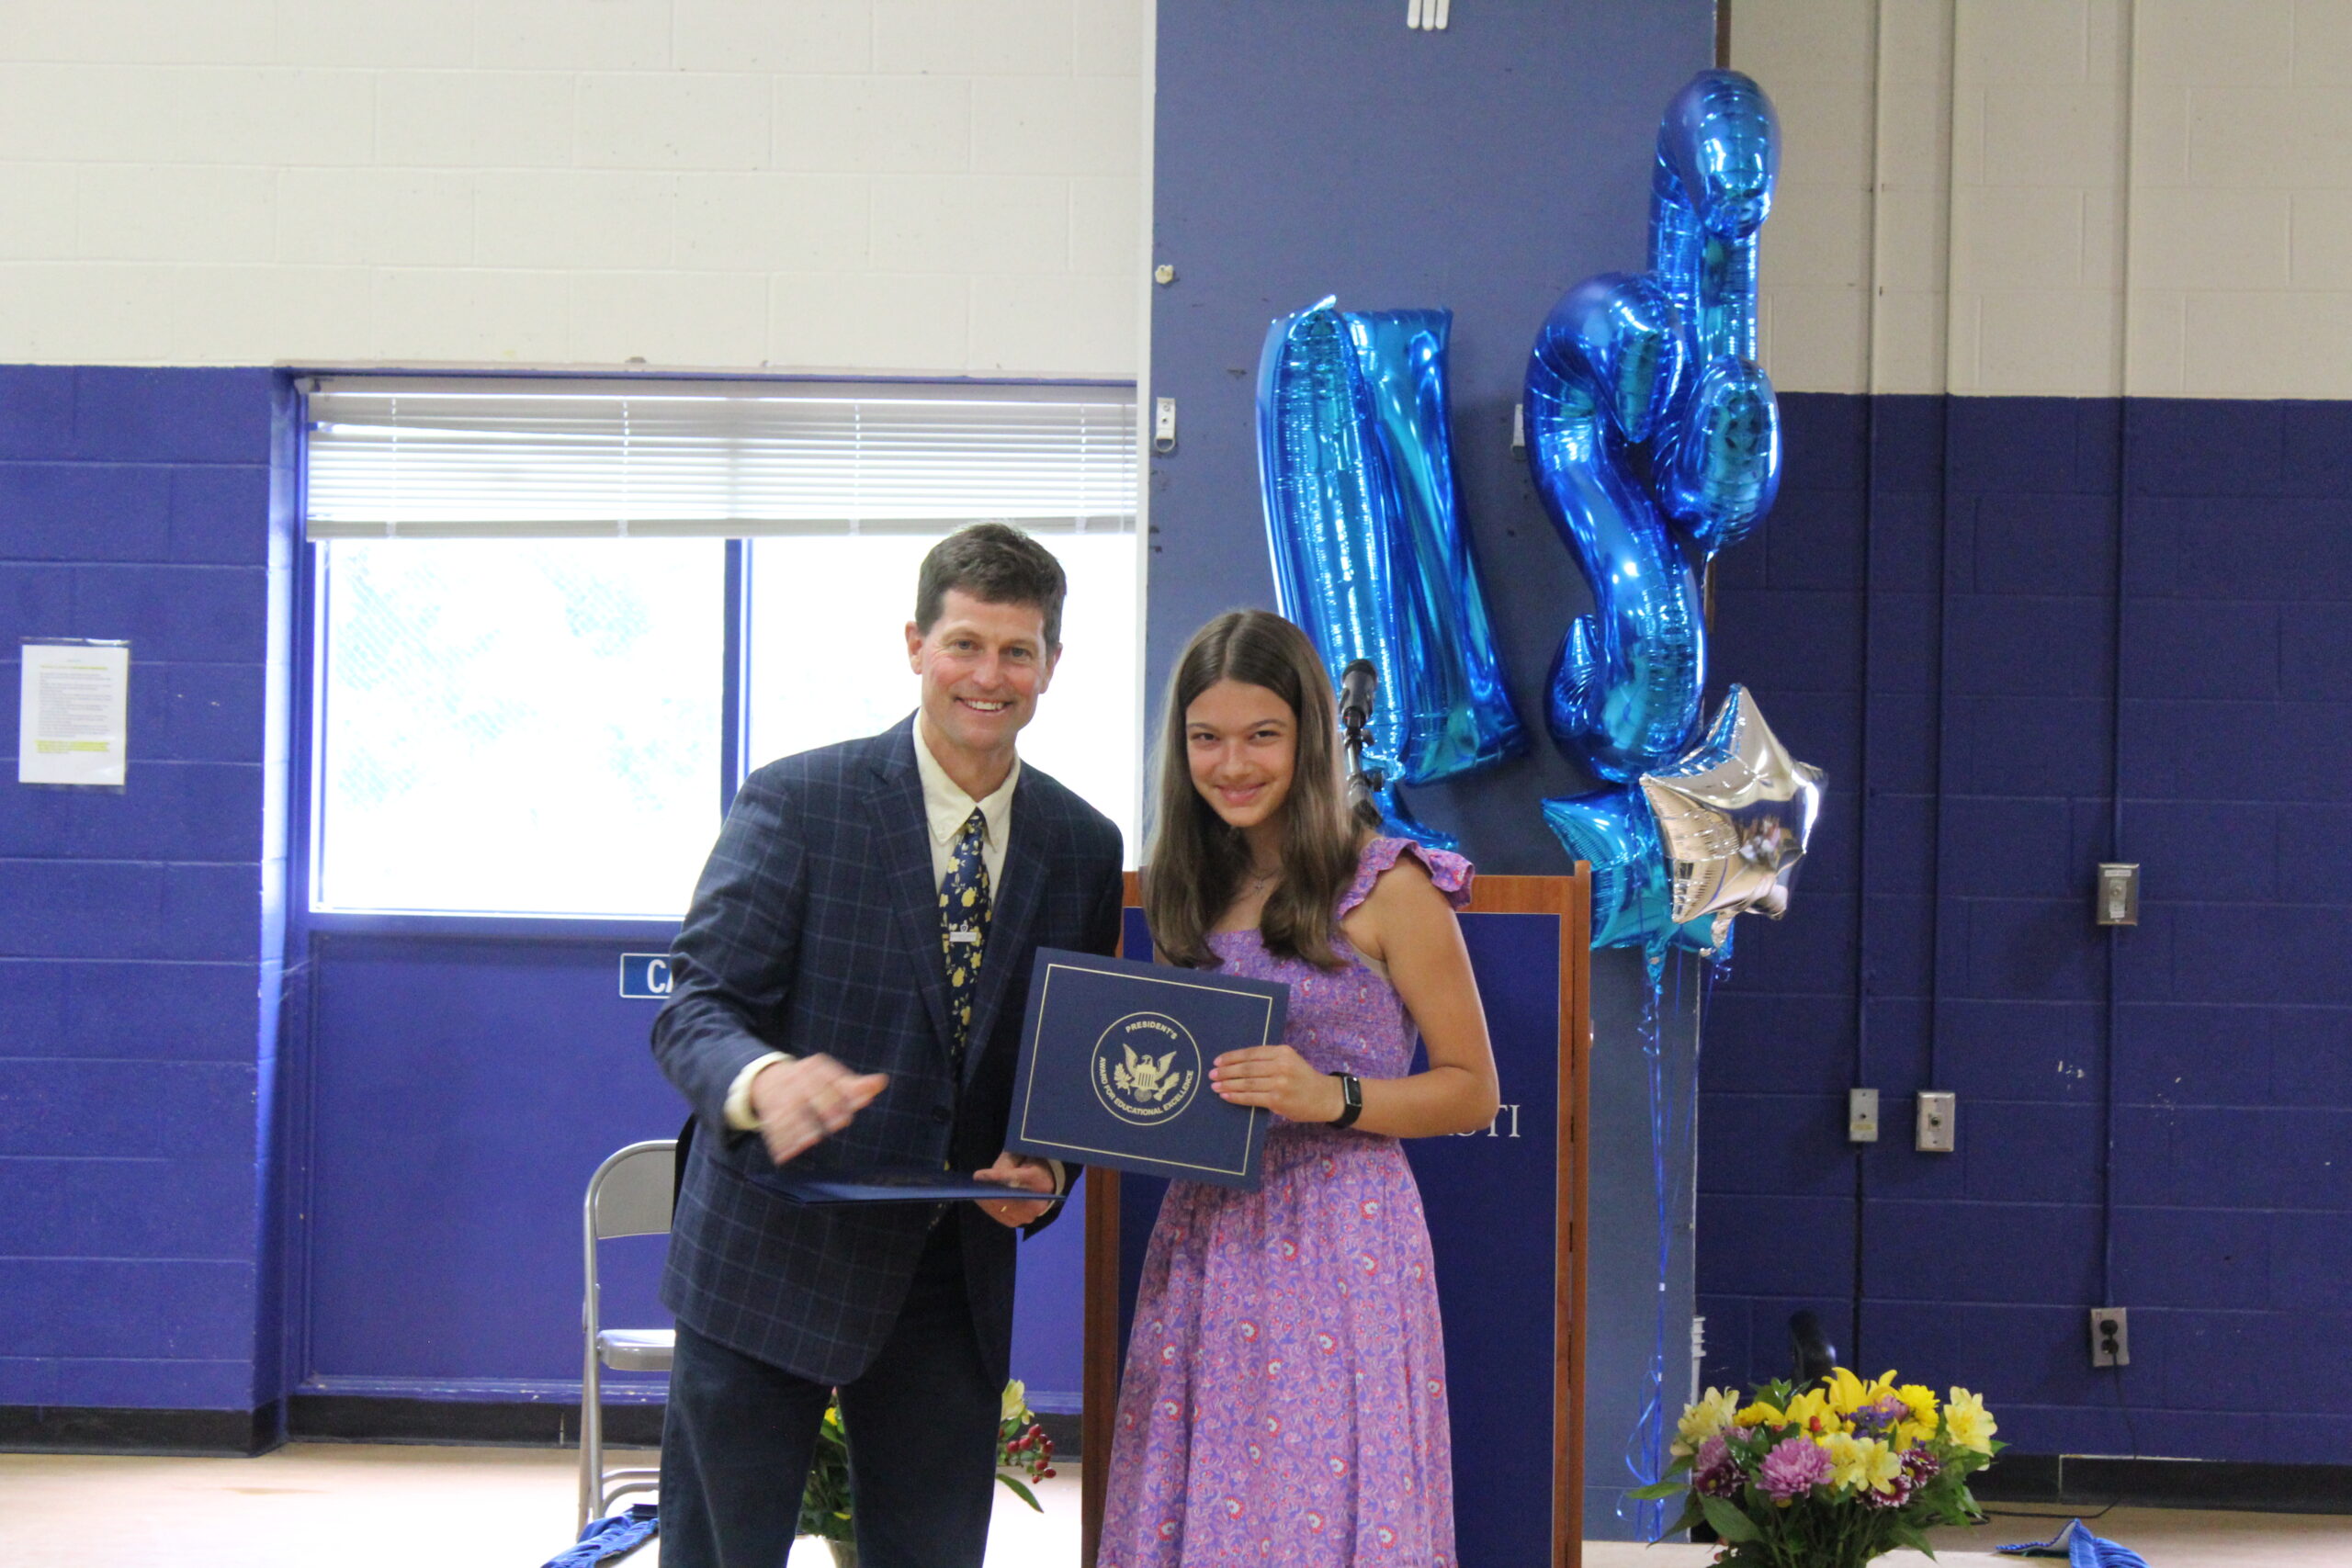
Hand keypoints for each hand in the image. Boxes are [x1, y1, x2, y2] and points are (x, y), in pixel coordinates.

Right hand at [748, 1054, 888, 1165]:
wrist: (770, 1077)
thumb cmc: (813, 1083)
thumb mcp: (833, 1080)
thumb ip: (856, 1085)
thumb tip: (881, 1081)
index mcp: (815, 1067)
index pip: (828, 1080)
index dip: (839, 1097)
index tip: (849, 1115)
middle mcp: (797, 1078)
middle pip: (810, 1093)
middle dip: (824, 1108)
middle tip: (839, 1124)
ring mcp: (780, 1094)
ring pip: (789, 1111)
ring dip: (798, 1127)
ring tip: (809, 1141)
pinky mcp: (769, 1111)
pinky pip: (773, 1126)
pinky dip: (779, 1141)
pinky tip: (785, 1155)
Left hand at [973, 1150, 1056, 1228]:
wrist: (1046, 1183)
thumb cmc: (1031, 1166)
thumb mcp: (1021, 1158)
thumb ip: (1005, 1165)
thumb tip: (983, 1178)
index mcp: (1040, 1180)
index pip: (1016, 1178)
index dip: (995, 1178)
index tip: (978, 1176)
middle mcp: (1038, 1202)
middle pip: (1007, 1199)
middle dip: (988, 1193)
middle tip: (974, 1186)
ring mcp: (1030, 1215)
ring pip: (1002, 1210)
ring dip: (987, 1202)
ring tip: (975, 1193)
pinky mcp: (1020, 1222)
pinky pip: (1000, 1217)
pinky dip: (990, 1208)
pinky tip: (982, 1200)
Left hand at [1209, 1044, 1345, 1122]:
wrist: (1324, 1097)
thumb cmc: (1302, 1078)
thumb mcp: (1289, 1060)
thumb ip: (1268, 1059)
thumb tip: (1236, 1064)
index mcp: (1283, 1052)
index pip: (1251, 1053)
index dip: (1232, 1057)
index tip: (1217, 1061)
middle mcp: (1281, 1065)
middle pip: (1246, 1068)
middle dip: (1226, 1071)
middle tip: (1212, 1074)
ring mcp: (1280, 1083)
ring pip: (1247, 1083)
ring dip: (1227, 1084)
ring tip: (1215, 1086)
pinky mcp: (1278, 1100)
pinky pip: (1251, 1098)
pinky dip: (1236, 1096)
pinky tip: (1226, 1095)